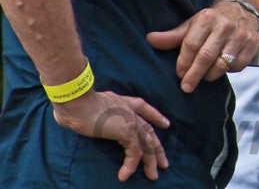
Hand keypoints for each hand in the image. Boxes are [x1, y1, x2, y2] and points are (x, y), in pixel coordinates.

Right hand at [52, 90, 169, 181]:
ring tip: (153, 176)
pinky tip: (125, 176)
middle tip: (164, 162)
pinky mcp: (127, 131)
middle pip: (149, 131)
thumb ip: (91, 113)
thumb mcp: (88, 107)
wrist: (76, 101)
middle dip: (157, 148)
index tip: (165, 124)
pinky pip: (134, 152)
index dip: (156, 116)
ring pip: (147, 143)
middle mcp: (129, 110)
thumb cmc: (74, 104)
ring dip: (151, 161)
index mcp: (122, 102)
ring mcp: (130, 120)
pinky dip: (131, 165)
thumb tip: (80, 118)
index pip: (144, 108)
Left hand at [146, 1, 258, 92]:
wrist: (241, 10)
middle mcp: (225, 25)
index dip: (183, 62)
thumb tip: (150, 39)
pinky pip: (239, 66)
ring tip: (205, 76)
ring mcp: (241, 35)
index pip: (192, 44)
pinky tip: (222, 68)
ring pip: (223, 64)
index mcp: (207, 18)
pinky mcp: (253, 43)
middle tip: (186, 86)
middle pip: (206, 56)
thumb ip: (173, 36)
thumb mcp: (192, 25)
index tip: (179, 73)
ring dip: (211, 75)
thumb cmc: (212, 21)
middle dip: (194, 74)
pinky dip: (229, 71)